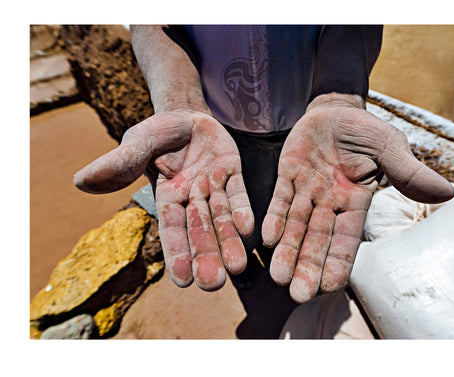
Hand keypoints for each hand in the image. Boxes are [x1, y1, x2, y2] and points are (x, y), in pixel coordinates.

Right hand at [74, 110, 253, 290]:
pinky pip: (238, 194)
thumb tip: (81, 181)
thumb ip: (118, 163)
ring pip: (221, 218)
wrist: (185, 115)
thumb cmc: (156, 134)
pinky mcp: (232, 173)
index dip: (176, 252)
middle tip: (213, 284)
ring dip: (229, 242)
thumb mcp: (136, 143)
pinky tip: (249, 229)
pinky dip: (242, 210)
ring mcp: (213, 187)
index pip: (171, 229)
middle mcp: (191, 198)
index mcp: (166, 196)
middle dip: (205, 256)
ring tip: (238, 268)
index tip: (183, 281)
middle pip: (199, 231)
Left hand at [262, 100, 453, 302]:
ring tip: (278, 277)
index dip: (338, 261)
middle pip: (318, 238)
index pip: (348, 237)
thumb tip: (448, 192)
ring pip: (296, 224)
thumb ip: (410, 172)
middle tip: (297, 295)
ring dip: (288, 250)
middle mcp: (330, 201)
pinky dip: (275, 218)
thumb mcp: (391, 148)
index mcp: (356, 200)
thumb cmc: (368, 131)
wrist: (338, 109)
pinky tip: (267, 239)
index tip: (328, 288)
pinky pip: (280, 199)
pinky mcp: (288, 173)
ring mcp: (307, 189)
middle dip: (308, 265)